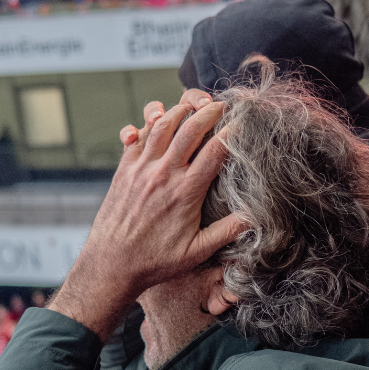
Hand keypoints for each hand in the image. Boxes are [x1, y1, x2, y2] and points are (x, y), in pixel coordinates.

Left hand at [49, 97, 246, 339]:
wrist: (112, 264)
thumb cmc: (156, 261)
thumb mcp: (198, 251)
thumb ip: (228, 230)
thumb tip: (256, 216)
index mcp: (186, 192)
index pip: (216, 150)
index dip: (233, 132)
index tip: (244, 122)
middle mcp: (163, 174)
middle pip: (190, 128)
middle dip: (209, 111)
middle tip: (221, 104)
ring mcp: (141, 169)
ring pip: (162, 125)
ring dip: (179, 111)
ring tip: (193, 106)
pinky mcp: (124, 169)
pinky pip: (138, 136)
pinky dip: (150, 124)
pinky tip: (160, 121)